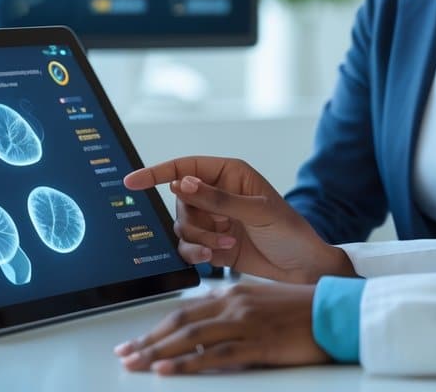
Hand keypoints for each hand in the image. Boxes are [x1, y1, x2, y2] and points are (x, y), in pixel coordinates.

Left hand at [116, 283, 327, 373]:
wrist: (336, 311)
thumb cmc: (304, 310)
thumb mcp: (263, 304)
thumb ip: (236, 313)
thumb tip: (212, 330)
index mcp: (235, 293)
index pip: (187, 310)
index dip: (158, 326)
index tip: (137, 340)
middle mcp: (234, 303)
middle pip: (181, 322)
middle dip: (148, 340)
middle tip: (124, 354)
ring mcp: (244, 322)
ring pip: (191, 337)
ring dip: (158, 352)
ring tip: (134, 363)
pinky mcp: (257, 343)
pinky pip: (214, 355)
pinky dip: (187, 363)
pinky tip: (167, 370)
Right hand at [124, 156, 353, 283]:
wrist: (304, 268)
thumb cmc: (291, 231)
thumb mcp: (258, 211)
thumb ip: (219, 198)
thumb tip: (182, 183)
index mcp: (230, 174)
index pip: (185, 167)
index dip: (157, 172)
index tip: (131, 181)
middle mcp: (218, 194)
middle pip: (179, 201)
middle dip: (195, 219)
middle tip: (222, 230)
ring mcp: (214, 219)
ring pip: (182, 226)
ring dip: (199, 239)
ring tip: (225, 245)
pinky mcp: (212, 243)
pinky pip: (187, 246)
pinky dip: (196, 253)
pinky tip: (215, 257)